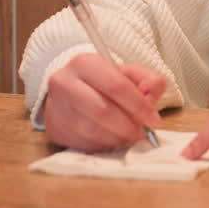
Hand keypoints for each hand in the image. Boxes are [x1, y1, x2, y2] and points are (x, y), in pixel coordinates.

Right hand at [44, 53, 165, 151]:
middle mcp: (64, 83)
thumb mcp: (129, 74)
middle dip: (128, 126)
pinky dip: (104, 145)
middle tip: (143, 133)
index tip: (154, 120)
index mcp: (85, 63)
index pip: (115, 85)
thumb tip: (151, 96)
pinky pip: (84, 144)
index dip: (139, 105)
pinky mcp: (54, 129)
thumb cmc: (104, 84)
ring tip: (129, 135)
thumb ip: (148, 80)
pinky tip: (112, 139)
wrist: (69, 94)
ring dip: (117, 138)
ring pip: (93, 131)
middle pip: (102, 110)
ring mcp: (56, 108)